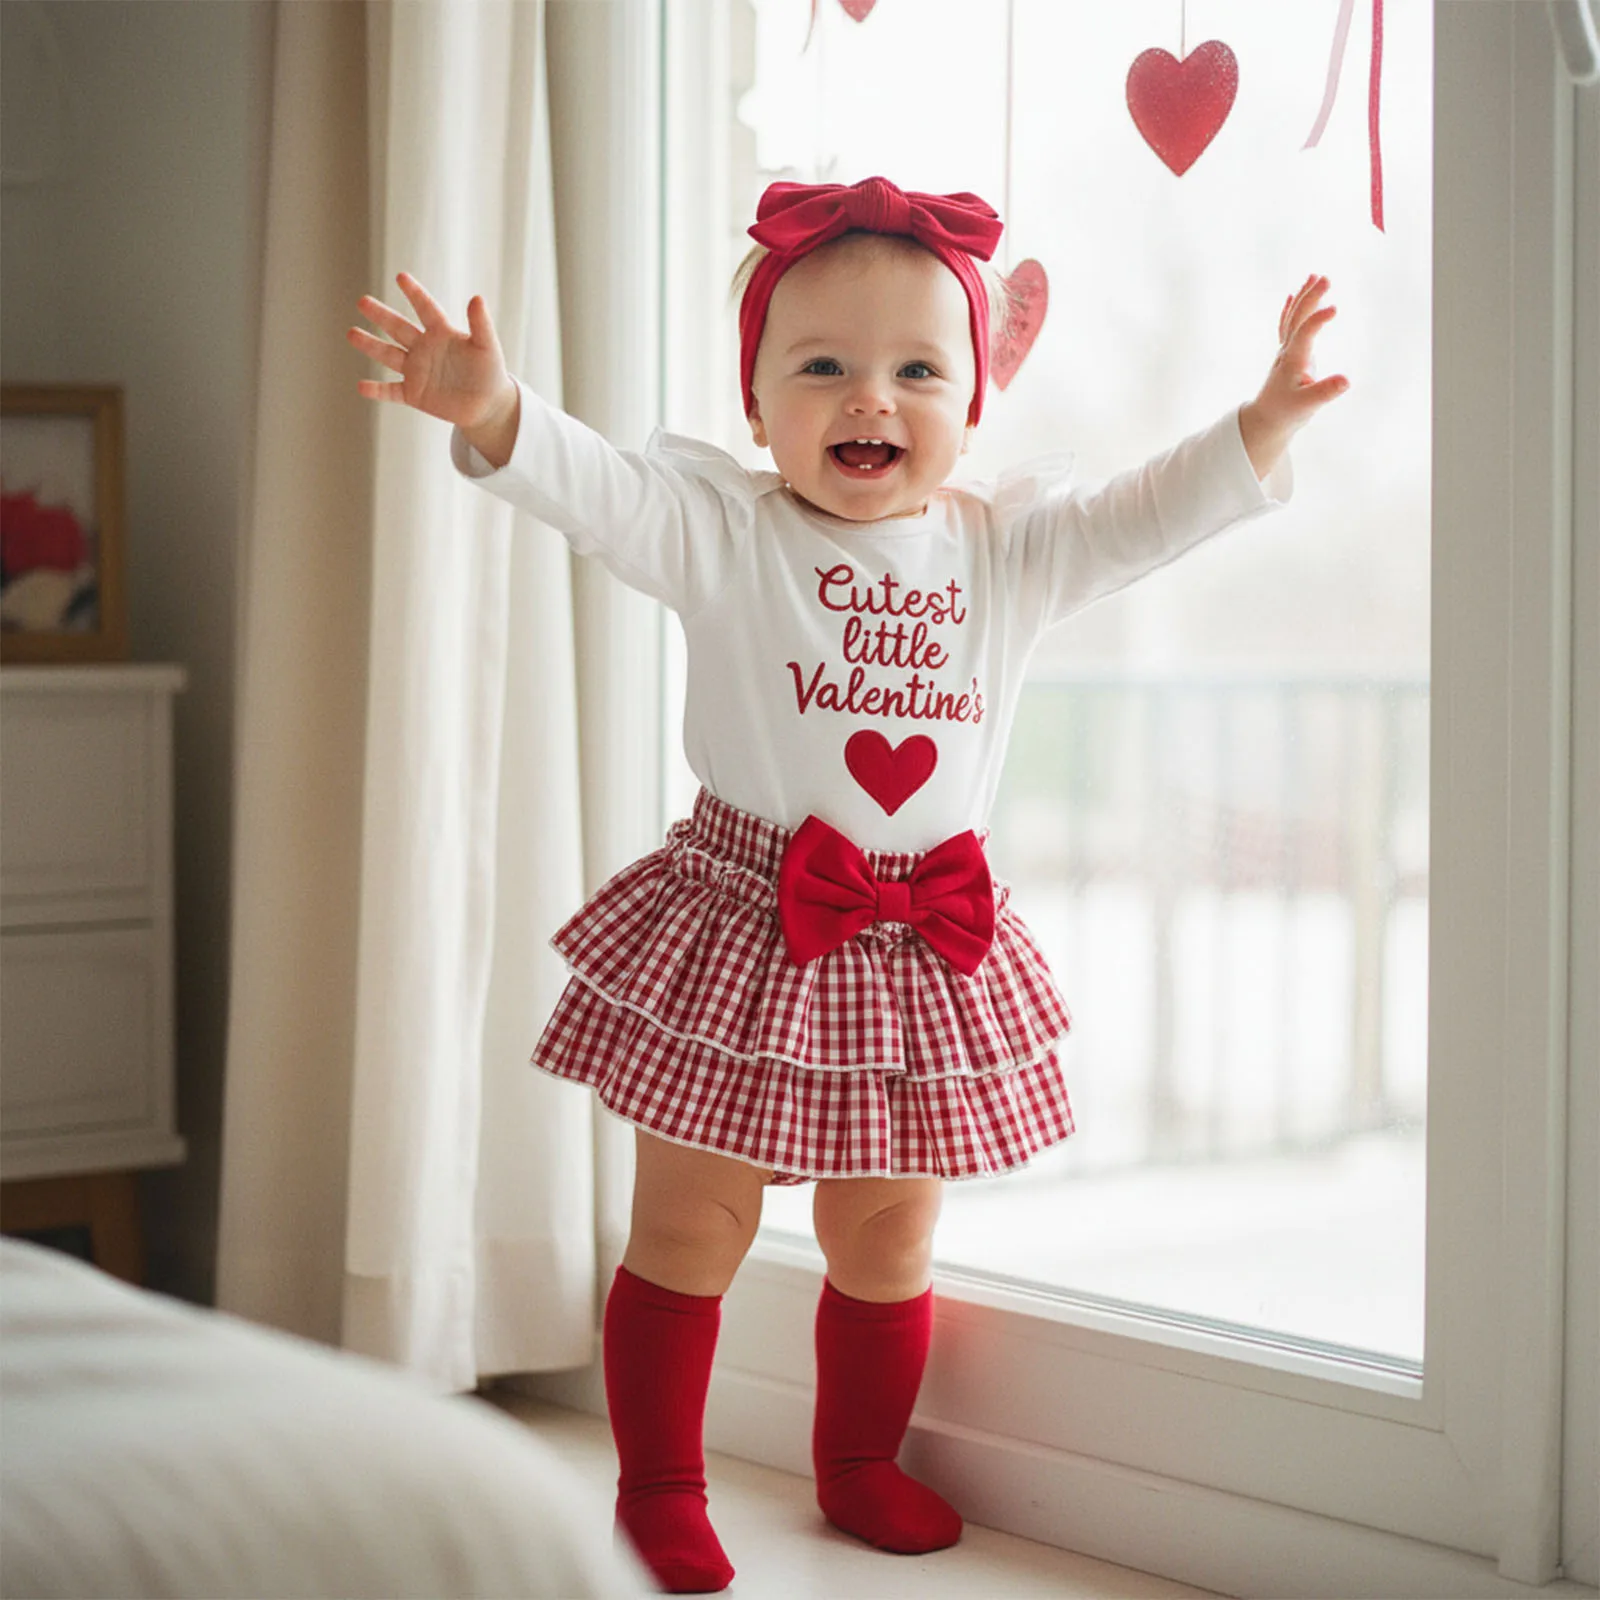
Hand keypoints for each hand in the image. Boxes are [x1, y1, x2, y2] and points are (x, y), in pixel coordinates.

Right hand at [347, 272, 516, 434]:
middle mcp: (425, 349)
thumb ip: (481, 324)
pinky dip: (377, 390)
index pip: (425, 308)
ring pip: (389, 355)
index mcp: (442, 333)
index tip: (401, 276)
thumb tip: (477, 297)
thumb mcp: (488, 347)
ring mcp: (417, 371)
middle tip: (362, 301)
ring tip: (351, 333)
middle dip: (381, 315)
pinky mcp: (414, 394)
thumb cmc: (491, 373)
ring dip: (371, 345)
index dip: (415, 293)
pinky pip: (391, 391)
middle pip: (398, 328)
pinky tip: (361, 386)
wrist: (488, 406)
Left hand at [1239, 274, 1349, 479]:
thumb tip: (1346, 380)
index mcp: (1293, 360)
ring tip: (1314, 276)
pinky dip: (1291, 309)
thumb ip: (1325, 392)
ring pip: (1292, 317)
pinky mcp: (1288, 354)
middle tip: (1326, 278)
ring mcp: (1285, 350)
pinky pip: (1287, 325)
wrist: (1266, 419)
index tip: (1335, 308)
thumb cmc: (1286, 413)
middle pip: (1297, 317)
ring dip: (1304, 297)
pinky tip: (1293, 295)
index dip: (1318, 320)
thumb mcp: (1307, 406)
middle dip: (1311, 297)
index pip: (1305, 333)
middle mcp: (1287, 350)